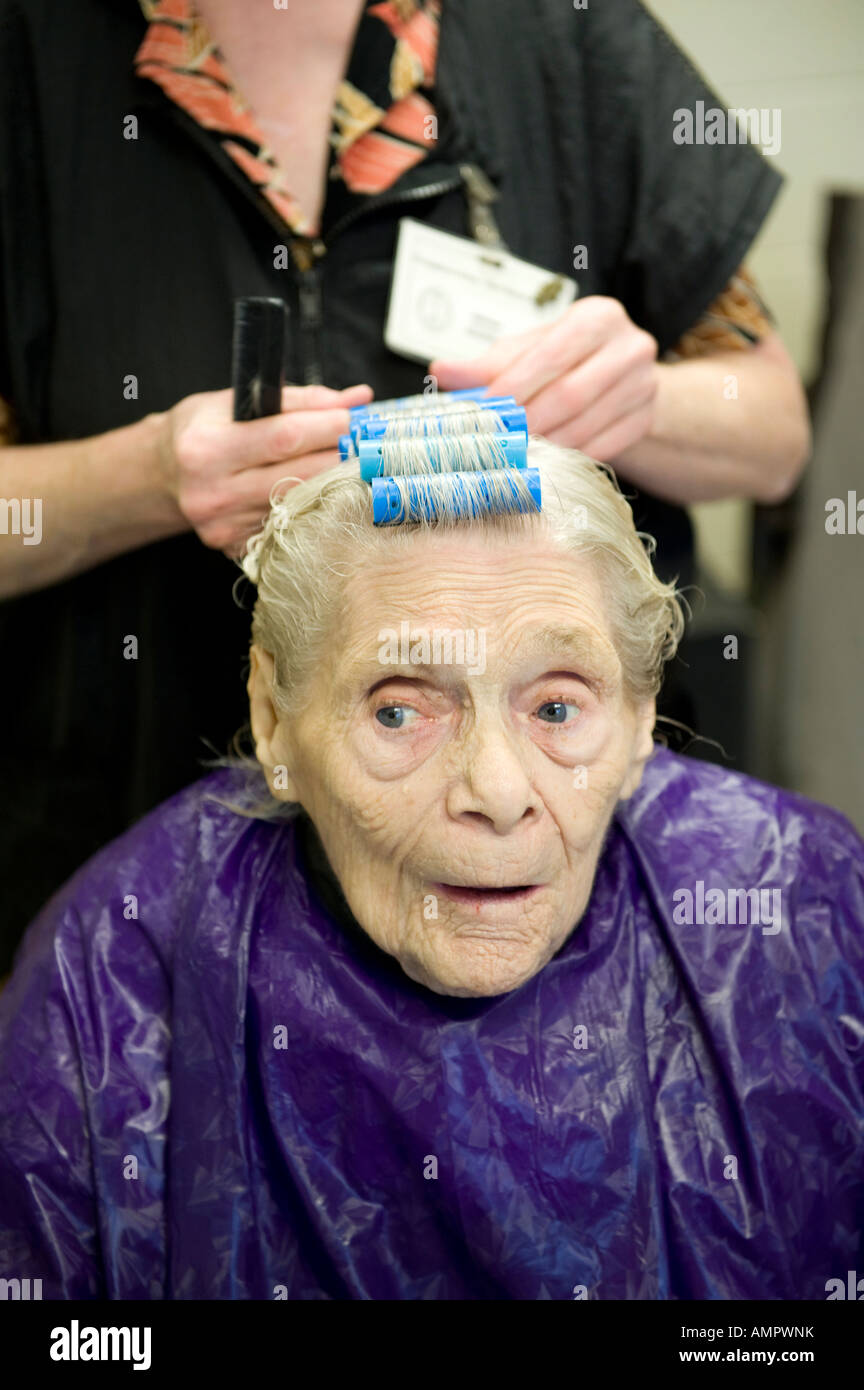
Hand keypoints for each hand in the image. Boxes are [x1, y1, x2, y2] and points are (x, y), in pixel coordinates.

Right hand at [155, 382, 372, 555]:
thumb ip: (296, 399)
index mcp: (206, 448)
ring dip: (329, 483)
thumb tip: (354, 398)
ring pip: (297, 503)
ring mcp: (223, 526)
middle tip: (363, 442)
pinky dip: (307, 507)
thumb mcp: (232, 402)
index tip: (354, 417)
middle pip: (297, 475)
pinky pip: (286, 524)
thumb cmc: (201, 430)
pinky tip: (316, 493)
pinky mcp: (234, 547)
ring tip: (345, 464)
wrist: (162, 476)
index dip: (326, 427)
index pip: (283, 437)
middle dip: (337, 455)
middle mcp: (212, 492)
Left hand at [430, 297, 657, 460]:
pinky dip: (569, 457)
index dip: (513, 387)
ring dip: (544, 445)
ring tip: (514, 453)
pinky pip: (602, 448)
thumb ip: (486, 363)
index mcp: (597, 317)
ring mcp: (644, 385)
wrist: (622, 378)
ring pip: (584, 426)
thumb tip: (441, 372)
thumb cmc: (567, 360)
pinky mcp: (645, 419)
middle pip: (569, 394)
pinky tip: (547, 461)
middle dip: (526, 422)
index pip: (549, 355)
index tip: (483, 410)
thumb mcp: (527, 351)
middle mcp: (629, 347)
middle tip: (496, 440)